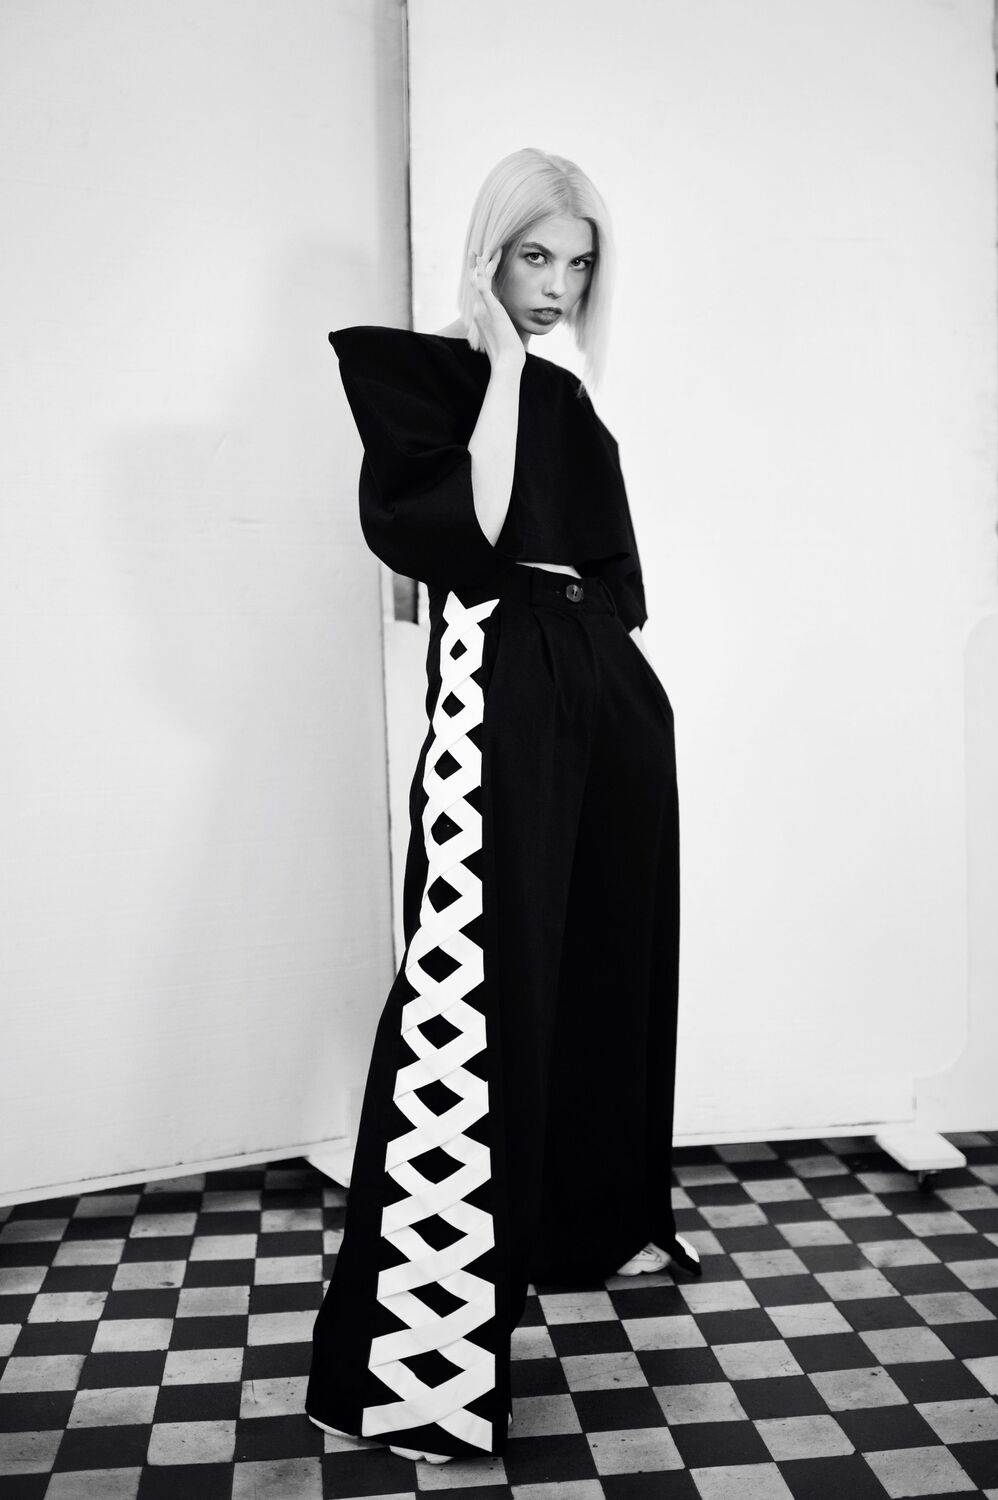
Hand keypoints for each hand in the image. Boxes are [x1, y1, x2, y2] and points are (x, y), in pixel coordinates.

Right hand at [468, 249, 524, 370]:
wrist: (506, 362)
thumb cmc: (508, 352)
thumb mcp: (505, 335)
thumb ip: (503, 327)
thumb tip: (506, 329)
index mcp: (482, 315)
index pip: (479, 291)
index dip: (478, 277)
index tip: (480, 264)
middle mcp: (480, 311)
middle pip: (475, 283)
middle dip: (475, 266)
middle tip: (474, 251)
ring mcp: (484, 310)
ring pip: (480, 283)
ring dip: (481, 266)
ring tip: (483, 251)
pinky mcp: (492, 311)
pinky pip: (484, 291)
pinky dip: (482, 279)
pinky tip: (481, 267)